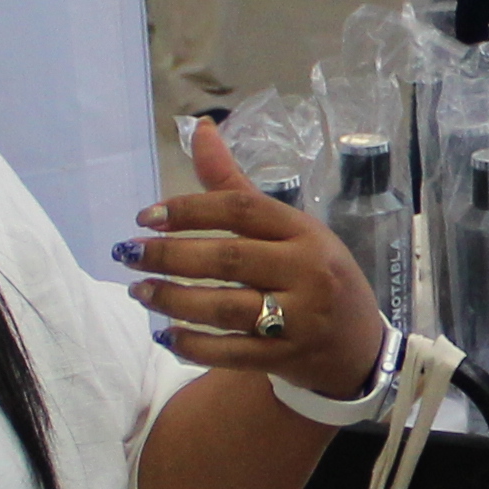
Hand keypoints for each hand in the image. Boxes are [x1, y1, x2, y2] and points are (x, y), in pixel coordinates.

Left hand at [124, 119, 388, 395]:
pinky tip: (165, 334)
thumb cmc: (315, 275)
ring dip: (173, 299)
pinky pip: (230, 353)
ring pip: (225, 308)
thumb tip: (198, 128)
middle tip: (128, 254)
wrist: (360, 347)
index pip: (242, 210)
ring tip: (139, 291)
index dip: (190, 210)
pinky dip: (193, 345)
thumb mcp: (289, 228)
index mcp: (304, 231)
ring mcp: (299, 319)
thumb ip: (236, 186)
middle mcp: (306, 271)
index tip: (146, 216)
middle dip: (170, 256)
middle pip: (228, 259)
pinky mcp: (286, 359)